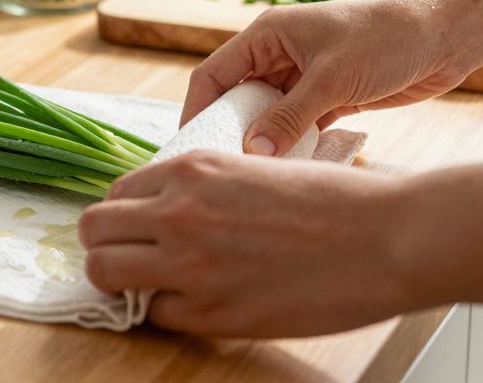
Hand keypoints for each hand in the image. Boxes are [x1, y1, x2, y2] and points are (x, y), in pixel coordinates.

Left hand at [79, 150, 414, 336]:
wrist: (388, 236)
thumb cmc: (337, 200)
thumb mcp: (256, 168)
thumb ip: (206, 187)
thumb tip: (176, 207)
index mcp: (191, 169)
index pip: (118, 192)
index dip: (126, 215)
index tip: (140, 229)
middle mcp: (177, 211)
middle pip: (94, 229)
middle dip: (107, 245)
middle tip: (132, 259)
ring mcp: (189, 263)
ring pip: (105, 273)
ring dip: (121, 280)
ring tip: (151, 284)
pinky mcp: (211, 312)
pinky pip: (155, 314)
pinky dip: (168, 312)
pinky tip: (197, 304)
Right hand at [181, 0, 478, 156]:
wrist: (447, 36)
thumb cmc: (386, 39)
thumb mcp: (331, 79)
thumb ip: (288, 118)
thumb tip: (250, 153)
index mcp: (266, 36)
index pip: (212, 75)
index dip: (196, 111)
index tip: (190, 148)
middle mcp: (278, 56)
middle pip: (236, 99)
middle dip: (228, 133)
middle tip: (220, 171)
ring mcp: (303, 79)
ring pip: (266, 117)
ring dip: (262, 144)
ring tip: (252, 179)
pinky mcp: (329, 99)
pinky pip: (296, 128)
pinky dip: (291, 147)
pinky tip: (288, 172)